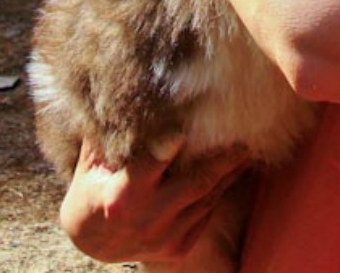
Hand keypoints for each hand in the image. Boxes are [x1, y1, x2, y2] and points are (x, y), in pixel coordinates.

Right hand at [60, 138, 249, 263]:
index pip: (153, 163)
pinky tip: (233, 171)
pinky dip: (220, 192)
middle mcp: (147, 218)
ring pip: (208, 199)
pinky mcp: (178, 247)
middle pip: (197, 182)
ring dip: (230, 173)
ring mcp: (165, 237)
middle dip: (225, 159)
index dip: (171, 145)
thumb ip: (113, 132)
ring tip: (247, 149)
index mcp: (122, 195)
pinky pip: (206, 216)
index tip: (191, 126)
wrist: (92, 239)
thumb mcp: (93, 159)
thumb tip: (130, 91)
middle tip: (246, 136)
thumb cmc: (92, 187)